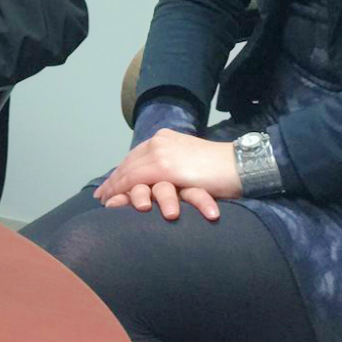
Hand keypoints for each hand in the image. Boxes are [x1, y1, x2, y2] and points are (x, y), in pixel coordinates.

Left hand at [92, 129, 241, 220]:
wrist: (240, 166)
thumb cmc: (221, 171)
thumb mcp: (190, 163)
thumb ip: (172, 167)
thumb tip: (159, 179)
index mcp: (165, 139)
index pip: (137, 156)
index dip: (123, 171)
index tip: (111, 185)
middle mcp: (159, 142)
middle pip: (129, 163)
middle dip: (114, 181)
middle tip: (102, 197)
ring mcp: (161, 152)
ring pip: (129, 172)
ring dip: (116, 188)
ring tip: (106, 202)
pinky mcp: (165, 167)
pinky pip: (136, 181)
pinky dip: (123, 192)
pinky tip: (117, 203)